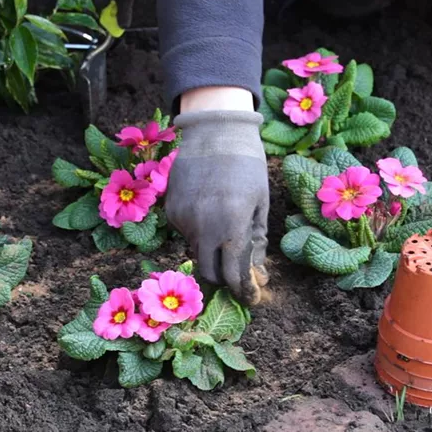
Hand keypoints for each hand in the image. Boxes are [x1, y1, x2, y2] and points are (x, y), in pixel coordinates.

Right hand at [166, 109, 269, 303]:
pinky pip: (186, 232)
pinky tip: (207, 209)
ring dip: (211, 251)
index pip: (234, 274)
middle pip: (208, 272)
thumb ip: (255, 239)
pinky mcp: (171, 211)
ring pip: (196, 251)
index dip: (243, 291)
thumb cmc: (246, 165)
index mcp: (232, 226)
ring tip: (222, 227)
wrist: (214, 132)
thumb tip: (255, 270)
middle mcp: (204, 227)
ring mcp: (184, 220)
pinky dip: (198, 231)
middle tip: (234, 275)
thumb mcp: (260, 202)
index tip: (250, 298)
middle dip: (222, 279)